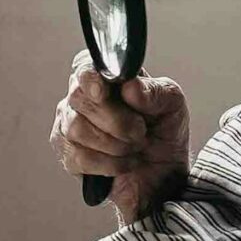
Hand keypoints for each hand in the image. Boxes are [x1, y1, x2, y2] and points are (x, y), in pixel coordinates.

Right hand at [51, 52, 189, 220]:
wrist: (164, 174)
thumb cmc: (162, 131)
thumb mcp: (171, 105)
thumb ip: (154, 92)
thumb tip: (130, 86)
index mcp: (105, 77)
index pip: (84, 66)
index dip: (89, 78)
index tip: (102, 91)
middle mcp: (82, 98)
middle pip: (79, 98)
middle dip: (115, 119)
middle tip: (140, 130)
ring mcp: (69, 127)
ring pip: (76, 129)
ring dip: (115, 143)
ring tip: (134, 146)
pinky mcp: (69, 157)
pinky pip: (79, 157)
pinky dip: (110, 164)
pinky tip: (124, 163)